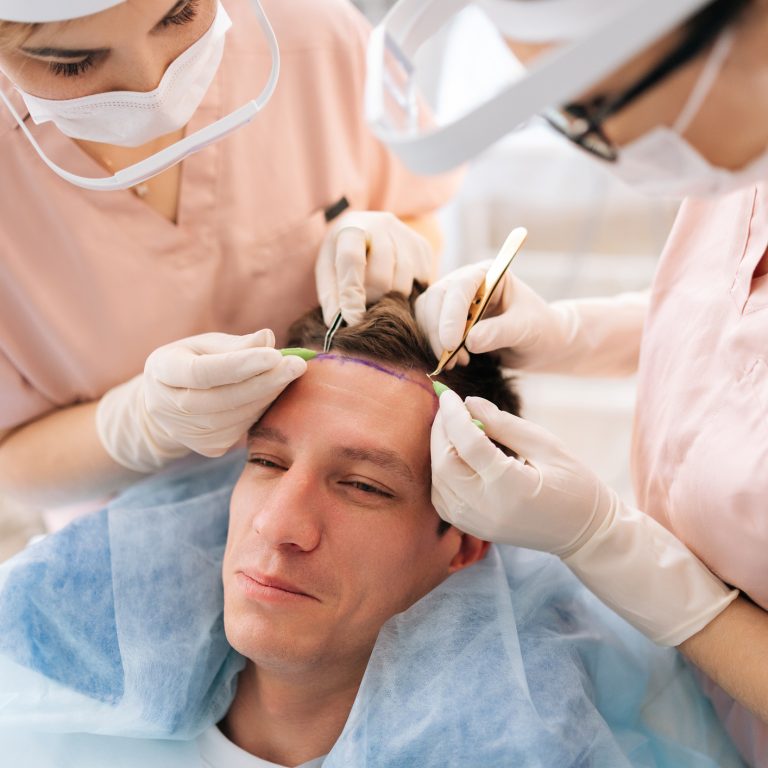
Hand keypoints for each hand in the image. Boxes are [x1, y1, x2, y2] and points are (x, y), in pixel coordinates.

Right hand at [96, 330, 305, 471]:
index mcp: (162, 370)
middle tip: (297, 365)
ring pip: (236, 417)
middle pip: (222, 399)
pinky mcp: (207, 448)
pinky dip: (261, 410)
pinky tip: (272, 392)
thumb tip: (267, 338)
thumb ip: (236, 345)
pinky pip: (242, 429)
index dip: (240, 364)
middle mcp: (167, 406)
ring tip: (290, 373)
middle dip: (264, 382)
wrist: (171, 402)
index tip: (276, 355)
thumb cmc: (195, 361)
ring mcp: (186, 432)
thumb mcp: (207, 344)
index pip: (202, 372)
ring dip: (268, 395)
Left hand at [316, 210, 432, 326]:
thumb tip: (338, 324)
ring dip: (390, 300)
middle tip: (365, 303)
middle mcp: (382, 225)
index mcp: (352, 227)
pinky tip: (394, 287)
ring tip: (379, 295)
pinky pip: (420, 283)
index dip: (352, 294)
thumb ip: (330, 296)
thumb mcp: (328, 270)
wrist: (367, 229)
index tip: (353, 320)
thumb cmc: (341, 253)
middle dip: (371, 299)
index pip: (352, 261)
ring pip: (403, 284)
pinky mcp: (423, 247)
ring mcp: (406, 234)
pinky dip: (407, 294)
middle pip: (381, 277)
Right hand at [416, 262, 575, 371]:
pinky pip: (427, 328)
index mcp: (489, 274)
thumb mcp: (526, 330)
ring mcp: (453, 300)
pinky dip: (434, 346)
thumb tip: (470, 342)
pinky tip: (455, 361)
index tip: (451, 343)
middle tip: (451, 359)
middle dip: (438, 330)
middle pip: (437, 297)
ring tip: (459, 362)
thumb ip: (500, 332)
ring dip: (433, 340)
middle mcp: (466, 282)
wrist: (539, 344)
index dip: (451, 313)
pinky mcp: (446, 319)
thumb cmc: (539, 330)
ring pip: (426, 312)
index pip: (461, 286)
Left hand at [431, 389, 605, 553]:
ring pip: (438, 481)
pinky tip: (453, 454)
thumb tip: (469, 403)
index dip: (453, 415)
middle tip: (448, 407)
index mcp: (510, 486)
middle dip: (440, 431)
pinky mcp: (473, 528)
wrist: (584, 532)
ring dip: (438, 450)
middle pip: (444, 464)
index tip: (446, 392)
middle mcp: (487, 509)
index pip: (468, 444)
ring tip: (451, 426)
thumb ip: (502, 424)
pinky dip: (441, 472)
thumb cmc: (572, 482)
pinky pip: (442, 497)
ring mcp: (476, 523)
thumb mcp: (544, 444)